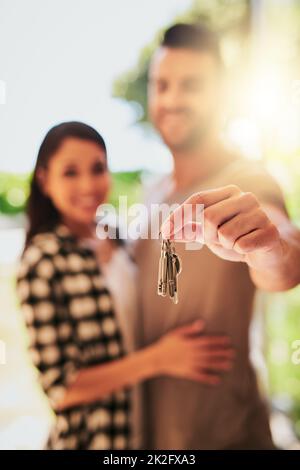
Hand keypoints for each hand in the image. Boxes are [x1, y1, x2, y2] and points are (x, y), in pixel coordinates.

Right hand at [153, 320, 234, 384]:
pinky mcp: (188, 373)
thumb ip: (190, 329)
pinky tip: (217, 380)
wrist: (157, 358)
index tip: (228, 340)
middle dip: (222, 352)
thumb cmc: (166, 344)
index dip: (218, 341)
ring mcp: (191, 364)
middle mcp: (193, 354)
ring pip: (208, 364)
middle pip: (210, 353)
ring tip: (229, 364)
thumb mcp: (177, 333)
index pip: (208, 341)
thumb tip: (201, 323)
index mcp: (191, 343)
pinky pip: (200, 376)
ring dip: (219, 364)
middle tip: (233, 353)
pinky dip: (209, 378)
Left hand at [161, 184, 283, 270]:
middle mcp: (245, 197)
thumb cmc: (235, 238)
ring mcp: (260, 213)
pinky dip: (240, 251)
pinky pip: (241, 245)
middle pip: (209, 217)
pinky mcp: (270, 231)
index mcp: (229, 192)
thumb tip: (164, 232)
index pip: (198, 199)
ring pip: (225, 234)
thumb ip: (188, 230)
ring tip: (236, 243)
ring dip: (226, 245)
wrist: (265, 252)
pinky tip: (248, 247)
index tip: (164, 232)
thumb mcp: (208, 233)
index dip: (179, 216)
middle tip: (217, 240)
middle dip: (208, 235)